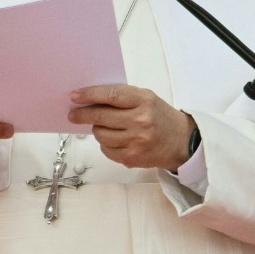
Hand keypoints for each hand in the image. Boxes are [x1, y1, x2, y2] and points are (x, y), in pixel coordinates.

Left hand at [68, 84, 195, 170]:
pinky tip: (115, 139)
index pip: (110, 95)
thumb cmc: (160, 116)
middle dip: (83, 115)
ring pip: (101, 135)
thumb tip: (90, 99)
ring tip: (104, 126)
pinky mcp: (131, 158)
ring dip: (97, 130)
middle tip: (73, 114)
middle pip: (101, 117)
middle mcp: (140, 121)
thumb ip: (122, 97)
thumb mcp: (146, 98)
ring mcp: (136, 141)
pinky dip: (106, 143)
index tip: (74, 96)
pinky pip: (107, 149)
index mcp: (144, 101)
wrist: (181, 141)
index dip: (89, 95)